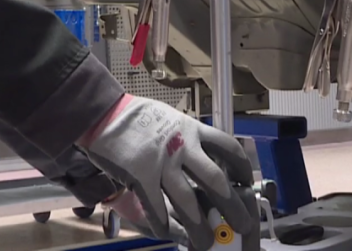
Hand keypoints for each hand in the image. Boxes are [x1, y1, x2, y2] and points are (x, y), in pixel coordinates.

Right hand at [78, 95, 257, 250]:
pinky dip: (162, 222)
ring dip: (199, 226)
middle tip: (242, 224)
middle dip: (231, 206)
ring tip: (205, 242)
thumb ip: (188, 135)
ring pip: (187, 201)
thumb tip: (204, 152)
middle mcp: (182, 147)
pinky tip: (166, 233)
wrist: (105, 113)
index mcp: (192, 130)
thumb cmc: (138, 116)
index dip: (242, 168)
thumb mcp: (171, 118)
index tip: (245, 182)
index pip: (228, 148)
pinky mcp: (141, 176)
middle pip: (215, 181)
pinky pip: (155, 206)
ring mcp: (162, 163)